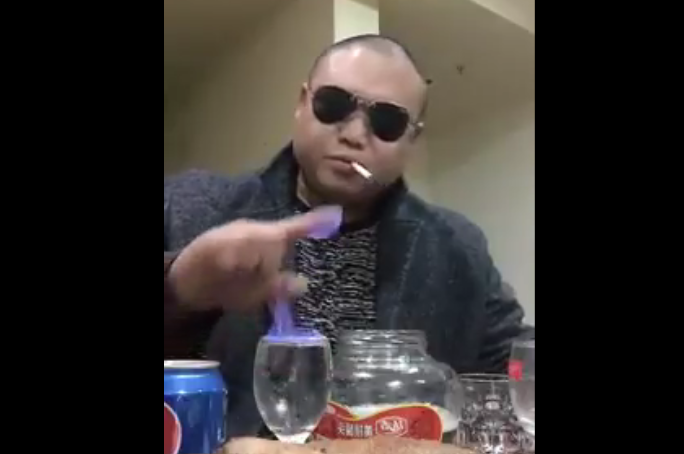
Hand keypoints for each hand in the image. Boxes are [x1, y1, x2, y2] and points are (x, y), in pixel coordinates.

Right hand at [168, 206, 340, 311]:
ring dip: (252, 264)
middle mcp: (252, 231)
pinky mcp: (215, 242)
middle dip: (269, 265)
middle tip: (252, 279)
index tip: (335, 214)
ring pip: (257, 244)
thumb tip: (303, 284)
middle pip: (275, 240)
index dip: (312, 223)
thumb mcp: (257, 291)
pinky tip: (230, 269)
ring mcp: (234, 234)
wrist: (190, 281)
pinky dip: (236, 261)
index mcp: (265, 239)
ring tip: (236, 274)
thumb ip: (278, 287)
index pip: (292, 229)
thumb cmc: (227, 283)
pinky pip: (234, 251)